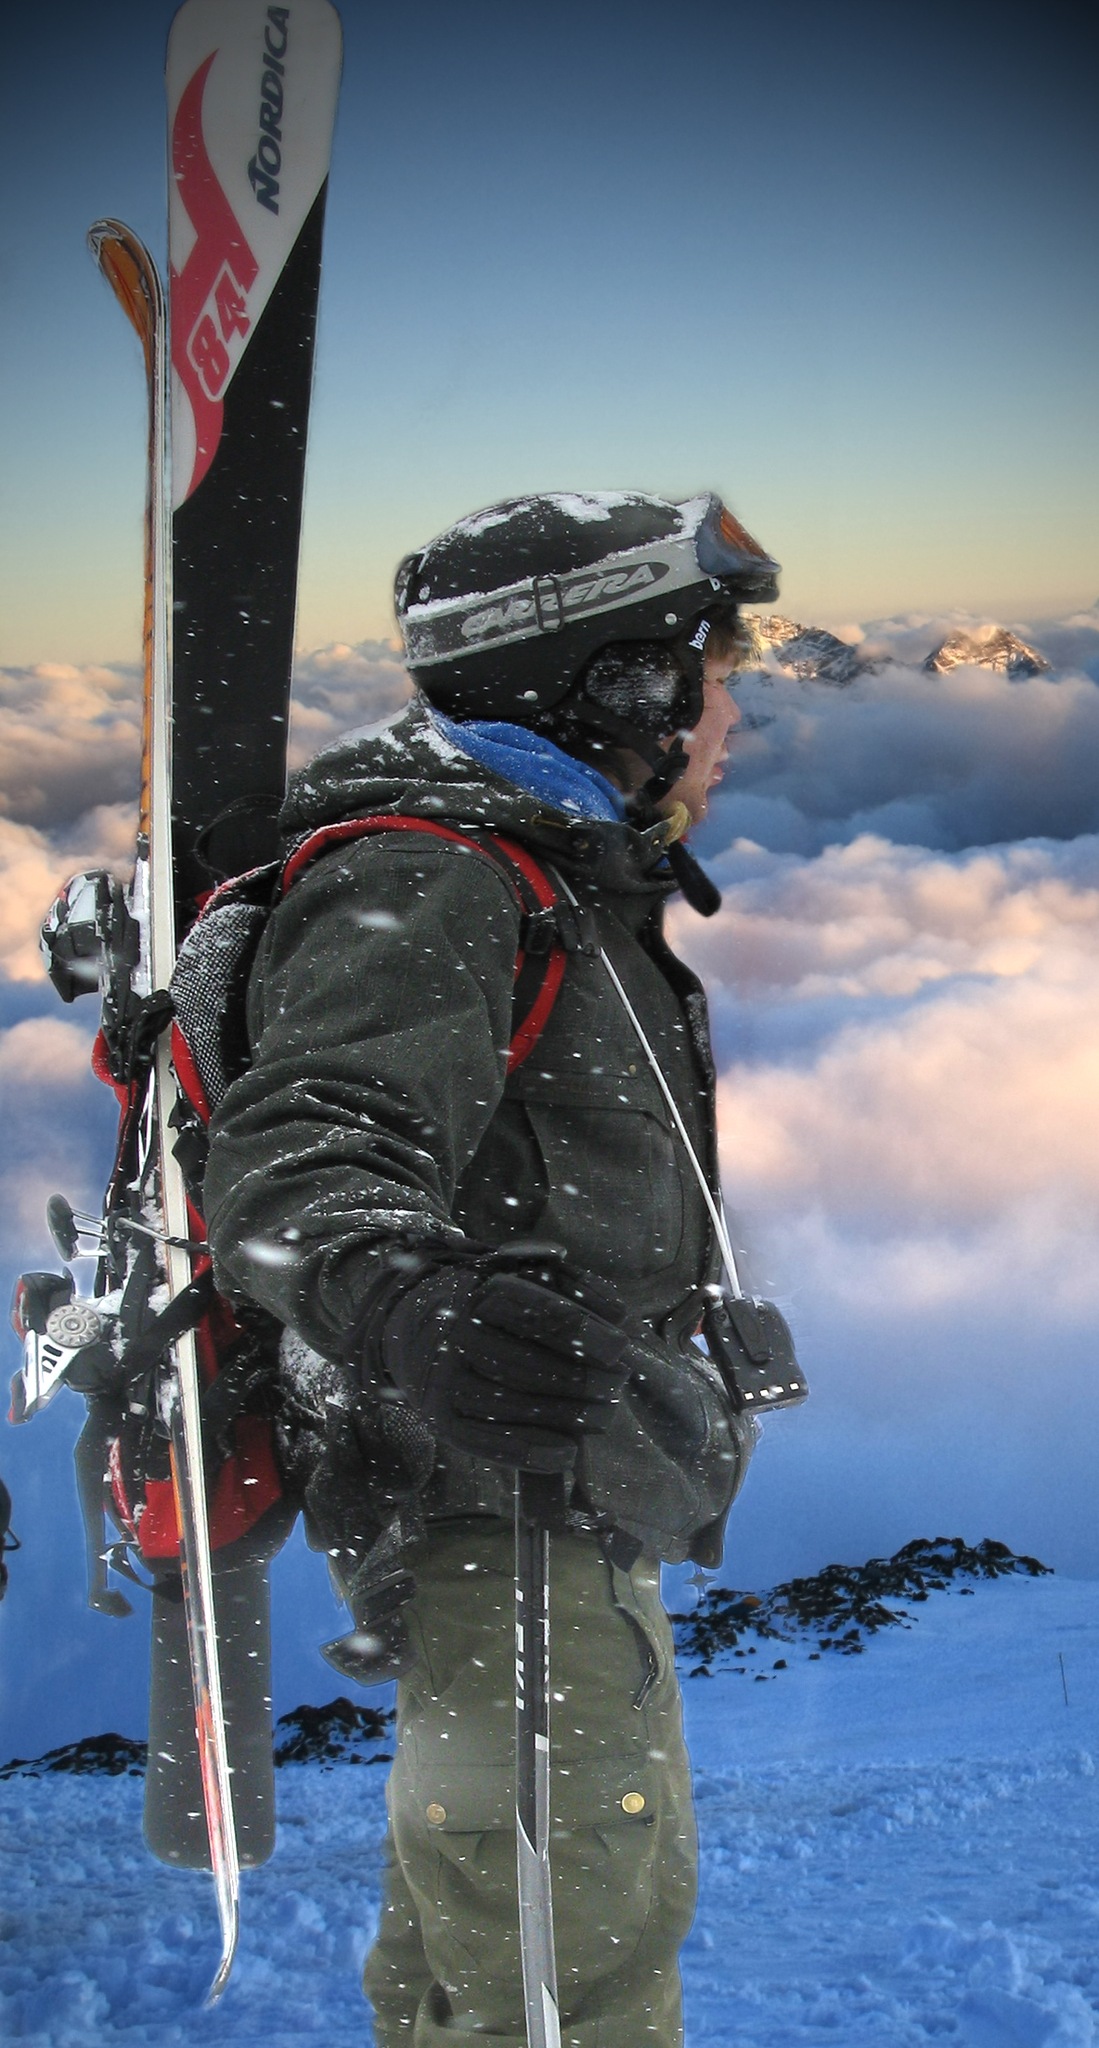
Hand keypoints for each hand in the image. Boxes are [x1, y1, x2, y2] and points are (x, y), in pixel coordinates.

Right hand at [376, 1248, 631, 1470]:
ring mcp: (444, 1381)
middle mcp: (455, 1335)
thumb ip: (572, 1286)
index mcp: (480, 1292)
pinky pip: (485, 1443)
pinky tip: (568, 1453)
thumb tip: (615, 1311)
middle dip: (581, 1379)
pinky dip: (530, 1453)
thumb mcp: (525, 1276)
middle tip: (617, 1385)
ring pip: (509, 1405)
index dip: (581, 1330)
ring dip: (566, 1416)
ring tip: (604, 1416)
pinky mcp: (440, 1419)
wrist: (413, 1327)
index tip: (619, 1346)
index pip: (535, 1311)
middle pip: (526, 1363)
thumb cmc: (488, 1302)